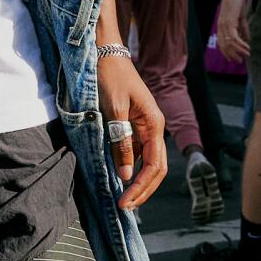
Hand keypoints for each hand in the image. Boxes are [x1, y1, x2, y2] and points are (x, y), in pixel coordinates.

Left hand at [97, 49, 167, 211]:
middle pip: (156, 169)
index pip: (155, 166)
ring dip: (138, 182)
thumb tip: (126, 175)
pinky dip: (131, 167)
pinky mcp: (134, 125)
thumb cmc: (110, 78)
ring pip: (148, 162)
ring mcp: (145, 127)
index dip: (141, 187)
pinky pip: (137, 152)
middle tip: (125, 207)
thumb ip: (120, 143)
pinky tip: (119, 177)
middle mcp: (154, 128)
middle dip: (143, 190)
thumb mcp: (114, 111)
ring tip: (123, 199)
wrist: (104, 53)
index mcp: (154, 124)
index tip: (125, 202)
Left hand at [216, 0, 249, 66]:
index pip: (222, 43)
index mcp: (222, 26)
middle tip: (240, 61)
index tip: (235, 59)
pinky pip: (234, 38)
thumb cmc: (236, 1)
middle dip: (232, 55)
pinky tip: (247, 48)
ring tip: (246, 56)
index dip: (228, 52)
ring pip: (229, 44)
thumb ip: (243, 29)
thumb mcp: (241, 18)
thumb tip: (247, 39)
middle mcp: (221, 27)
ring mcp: (224, 26)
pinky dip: (241, 44)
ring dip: (238, 51)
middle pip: (224, 46)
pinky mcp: (229, 23)